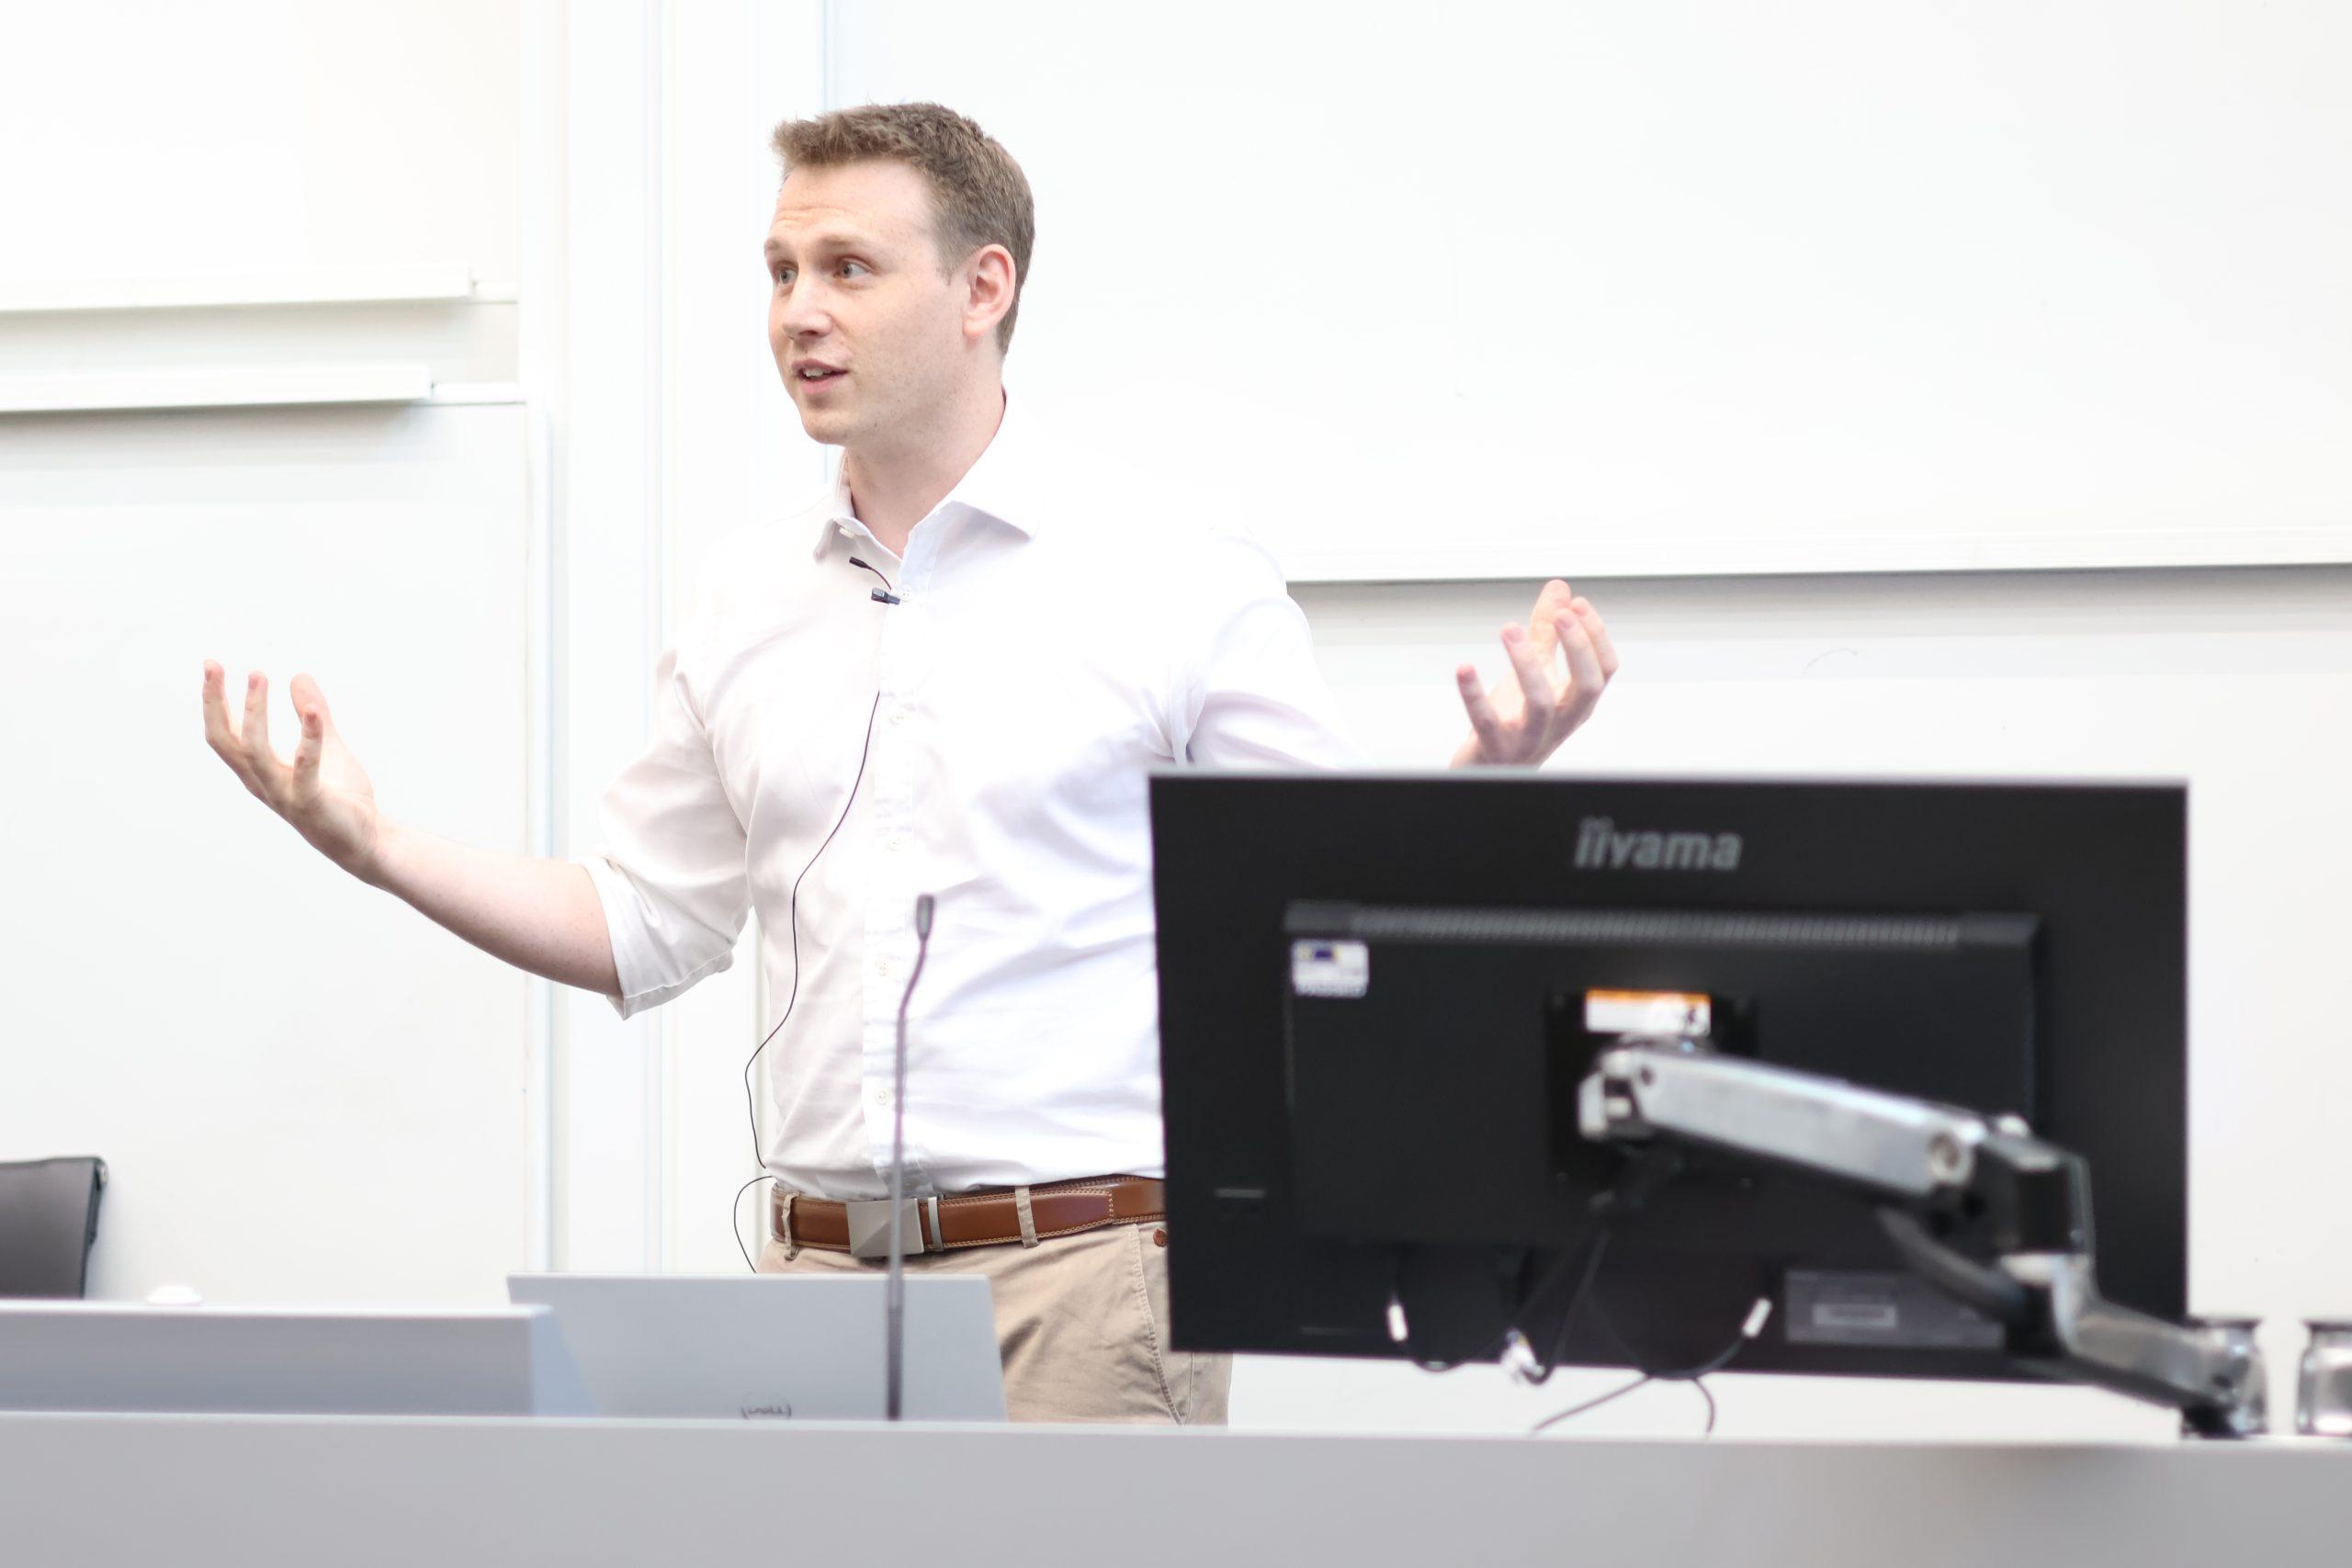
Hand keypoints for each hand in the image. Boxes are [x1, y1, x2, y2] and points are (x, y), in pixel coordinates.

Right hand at [201, 662, 384, 881]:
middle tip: (214, 666)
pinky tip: (314, 712)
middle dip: (215, 703)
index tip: (210, 664)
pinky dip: (308, 740)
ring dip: (254, 713)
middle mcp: (263, 783)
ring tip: (258, 676)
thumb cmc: (341, 795)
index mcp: (260, 770)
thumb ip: (312, 715)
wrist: (367, 840)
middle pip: (226, 742)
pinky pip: (306, 769)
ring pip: (255, 753)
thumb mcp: (326, 746)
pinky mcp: (311, 804)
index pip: (224, 734)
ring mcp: (284, 795)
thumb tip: (299, 676)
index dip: (213, 702)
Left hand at [1452, 580, 1619, 766]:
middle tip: (1562, 614)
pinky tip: (1464, 667)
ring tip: (1510, 629)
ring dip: (1526, 663)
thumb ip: (1548, 633)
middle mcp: (1561, 723)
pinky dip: (1473, 694)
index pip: (1604, 670)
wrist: (1487, 771)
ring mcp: (1530, 739)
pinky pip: (1486, 722)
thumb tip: (1560, 588)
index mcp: (1576, 703)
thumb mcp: (1536, 673)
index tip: (1577, 603)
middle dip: (1578, 648)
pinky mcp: (1495, 749)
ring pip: (1540, 703)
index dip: (1595, 636)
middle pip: (1587, 687)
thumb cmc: (1516, 720)